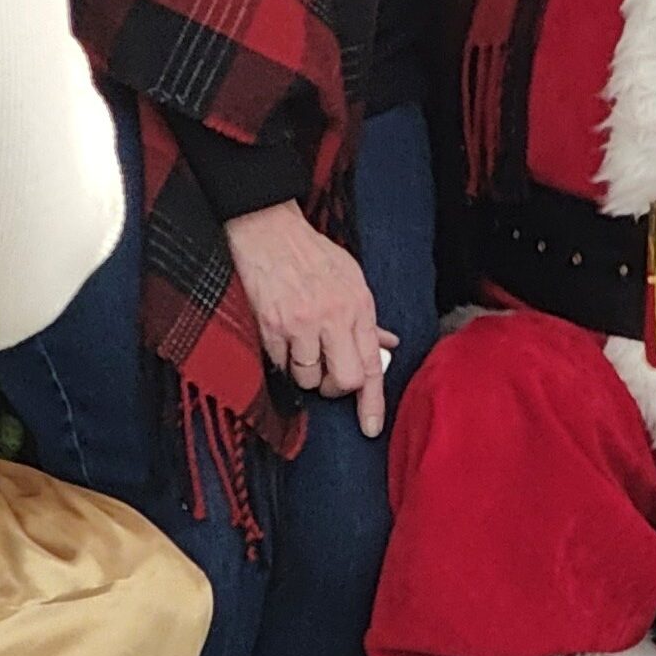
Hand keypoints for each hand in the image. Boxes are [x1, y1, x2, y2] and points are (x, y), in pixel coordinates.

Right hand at [223, 200, 398, 438]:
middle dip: (335, 388)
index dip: (372, 402)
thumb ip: (367, 317)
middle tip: (326, 377)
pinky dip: (282, 360)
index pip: (372, 364)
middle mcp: (333, 316)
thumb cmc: (310, 253)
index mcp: (358, 304)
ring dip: (304, 373)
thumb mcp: (350, 277)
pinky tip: (282, 336)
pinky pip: (281, 365)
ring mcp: (301, 322)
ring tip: (300, 346)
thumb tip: (388, 346)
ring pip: (308, 378)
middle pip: (343, 380)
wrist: (268, 228)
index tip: (371, 428)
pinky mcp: (272, 325)